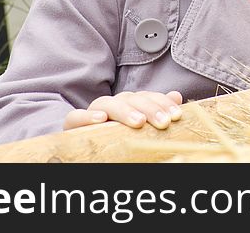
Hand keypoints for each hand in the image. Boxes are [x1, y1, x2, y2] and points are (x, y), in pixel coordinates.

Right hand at [63, 90, 182, 130]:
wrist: (83, 152)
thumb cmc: (117, 141)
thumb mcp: (140, 128)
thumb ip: (156, 111)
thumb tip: (176, 96)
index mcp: (128, 104)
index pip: (146, 97)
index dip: (162, 103)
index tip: (176, 116)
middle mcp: (111, 105)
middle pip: (130, 98)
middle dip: (149, 108)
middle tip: (163, 123)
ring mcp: (92, 113)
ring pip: (106, 103)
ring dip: (123, 110)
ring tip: (138, 122)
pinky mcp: (73, 125)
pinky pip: (75, 117)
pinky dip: (86, 116)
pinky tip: (100, 120)